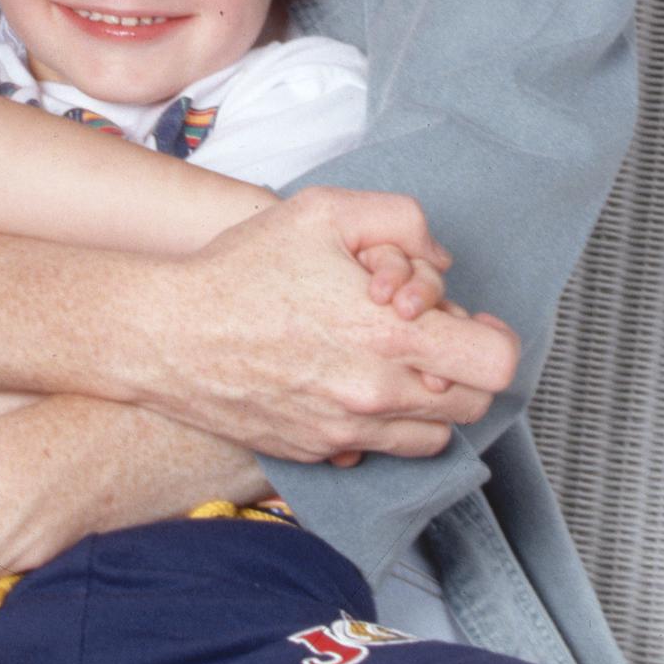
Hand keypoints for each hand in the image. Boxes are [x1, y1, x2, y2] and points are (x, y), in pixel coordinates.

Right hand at [135, 187, 519, 463]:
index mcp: (388, 337)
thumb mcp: (323, 211)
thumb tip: (440, 262)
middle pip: (473, 405)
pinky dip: (378, 424)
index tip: (464, 321)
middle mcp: (375, 395)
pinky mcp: (318, 452)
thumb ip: (400, 220)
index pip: (495, 365)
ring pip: (432, 437)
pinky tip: (345, 384)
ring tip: (387, 363)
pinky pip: (377, 450)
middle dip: (459, 367)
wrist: (167, 335)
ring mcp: (347, 432)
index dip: (489, 337)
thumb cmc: (240, 270)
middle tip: (421, 336)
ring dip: (425, 402)